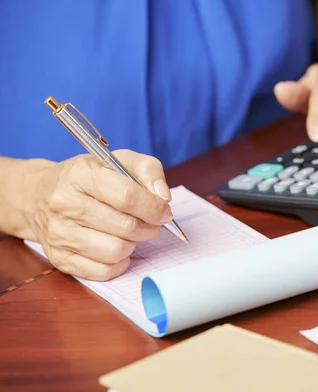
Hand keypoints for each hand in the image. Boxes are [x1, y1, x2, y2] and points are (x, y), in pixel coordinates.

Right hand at [24, 150, 171, 280]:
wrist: (39, 195)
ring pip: (116, 251)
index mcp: (80, 175)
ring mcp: (59, 234)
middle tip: (151, 223)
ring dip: (133, 245)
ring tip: (131, 233)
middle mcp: (64, 204)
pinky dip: (119, 262)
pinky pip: (103, 271)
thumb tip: (163, 198)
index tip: (164, 211)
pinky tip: (118, 247)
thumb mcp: (118, 160)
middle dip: (149, 227)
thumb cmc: (87, 178)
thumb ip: (148, 170)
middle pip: (125, 227)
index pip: (127, 196)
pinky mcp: (59, 258)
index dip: (154, 207)